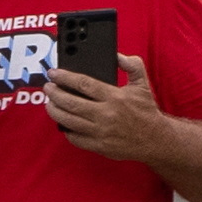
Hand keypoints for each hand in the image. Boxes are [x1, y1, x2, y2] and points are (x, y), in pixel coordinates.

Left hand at [47, 52, 169, 162]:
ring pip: (68, 121)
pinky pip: (74, 138)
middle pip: (71, 103)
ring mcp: (100, 131)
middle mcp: (106, 114)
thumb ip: (132, 66)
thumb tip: (117, 56)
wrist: (155, 139)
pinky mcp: (98, 146)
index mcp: (115, 97)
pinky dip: (65, 129)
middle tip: (47, 88)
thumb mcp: (142, 84)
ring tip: (49, 103)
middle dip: (54, 94)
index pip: (83, 84)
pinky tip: (61, 121)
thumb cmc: (146, 110)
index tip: (54, 73)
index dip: (65, 77)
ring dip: (54, 111)